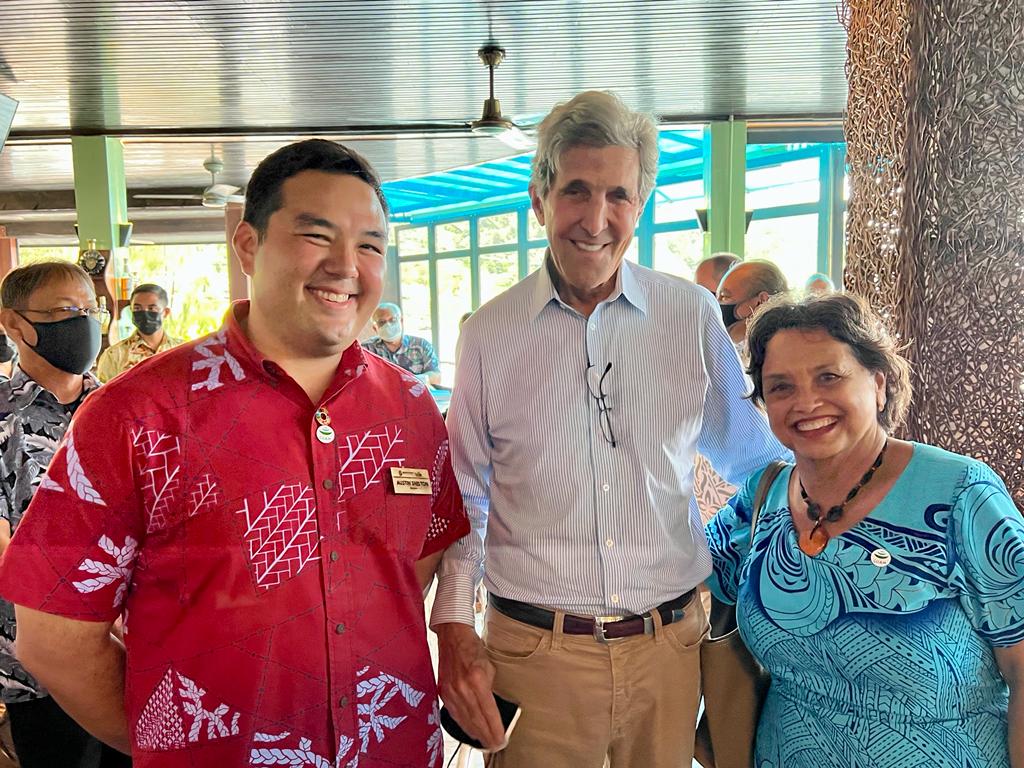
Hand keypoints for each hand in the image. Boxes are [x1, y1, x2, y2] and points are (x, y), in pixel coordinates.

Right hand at [435, 622, 504, 749]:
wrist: (452, 636)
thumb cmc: (472, 647)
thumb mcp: (489, 666)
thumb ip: (490, 687)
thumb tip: (492, 706)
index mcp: (477, 681)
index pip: (488, 713)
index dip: (496, 729)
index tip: (502, 740)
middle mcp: (462, 689)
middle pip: (476, 721)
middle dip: (487, 736)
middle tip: (495, 745)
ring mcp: (450, 691)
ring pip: (464, 720)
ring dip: (475, 733)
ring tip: (484, 742)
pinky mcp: (443, 692)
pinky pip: (454, 714)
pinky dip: (463, 724)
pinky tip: (469, 730)